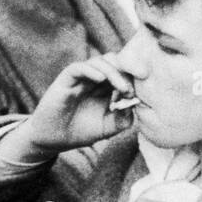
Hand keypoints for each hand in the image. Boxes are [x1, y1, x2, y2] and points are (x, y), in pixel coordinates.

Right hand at [0, 54, 137, 163]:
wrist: (54, 140)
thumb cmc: (80, 132)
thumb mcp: (108, 128)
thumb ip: (124, 119)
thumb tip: (135, 105)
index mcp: (106, 87)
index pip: (123, 71)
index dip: (135, 73)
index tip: (147, 83)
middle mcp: (94, 79)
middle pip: (115, 61)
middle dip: (128, 68)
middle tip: (137, 82)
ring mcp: (80, 78)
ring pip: (100, 61)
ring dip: (114, 72)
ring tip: (121, 88)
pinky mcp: (66, 80)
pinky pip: (79, 68)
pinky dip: (92, 70)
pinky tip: (101, 80)